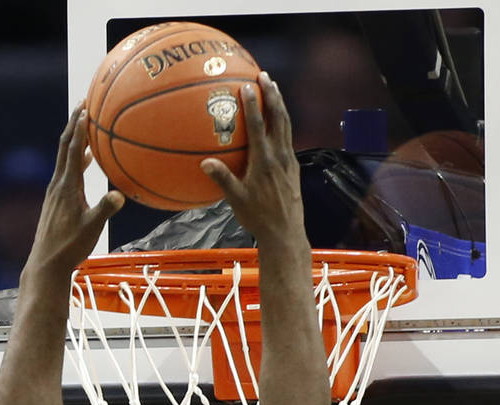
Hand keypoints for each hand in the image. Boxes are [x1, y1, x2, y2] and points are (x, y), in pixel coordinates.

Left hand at [25, 103, 124, 279]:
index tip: (86, 108)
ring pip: (65, 159)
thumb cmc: (70, 246)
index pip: (73, 150)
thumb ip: (105, 209)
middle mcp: (58, 184)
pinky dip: (76, 160)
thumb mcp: (91, 228)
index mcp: (67, 186)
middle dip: (74, 124)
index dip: (80, 128)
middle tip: (83, 104)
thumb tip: (119, 194)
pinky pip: (66, 171)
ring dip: (75, 140)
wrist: (46, 262)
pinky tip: (86, 161)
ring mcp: (55, 192)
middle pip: (65, 146)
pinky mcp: (55, 200)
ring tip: (86, 126)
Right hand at [200, 72, 304, 247]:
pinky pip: (288, 138)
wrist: (285, 233)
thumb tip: (205, 163)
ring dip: (280, 105)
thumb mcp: (237, 201)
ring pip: (286, 125)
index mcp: (264, 162)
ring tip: (274, 88)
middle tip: (265, 76)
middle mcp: (280, 157)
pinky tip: (278, 120)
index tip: (247, 85)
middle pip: (278, 118)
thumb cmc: (258, 218)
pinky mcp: (293, 168)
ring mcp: (289, 161)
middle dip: (272, 95)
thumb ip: (222, 179)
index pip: (258, 126)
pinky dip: (283, 123)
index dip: (253, 104)